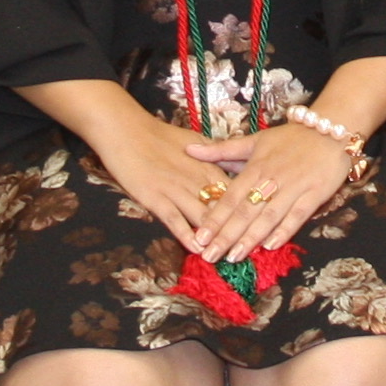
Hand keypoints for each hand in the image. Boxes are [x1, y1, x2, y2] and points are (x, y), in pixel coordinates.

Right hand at [85, 102, 242, 257]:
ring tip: (227, 256)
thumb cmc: (159, 135)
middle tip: (249, 251)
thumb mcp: (194, 141)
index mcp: (209, 166)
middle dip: (235, 230)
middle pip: (223, 209)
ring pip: (202, 217)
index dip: (247, 211)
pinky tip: (197, 249)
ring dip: (215, 238)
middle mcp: (196, 179)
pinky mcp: (155, 197)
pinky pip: (175, 219)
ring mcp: (176, 190)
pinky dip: (187, 235)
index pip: (235, 193)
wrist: (125, 130)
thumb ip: (214, 156)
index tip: (259, 229)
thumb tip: (234, 166)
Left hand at [179, 120, 357, 261]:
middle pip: (246, 210)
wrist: (330, 129)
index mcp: (255, 167)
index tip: (200, 238)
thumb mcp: (254, 141)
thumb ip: (222, 150)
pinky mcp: (315, 194)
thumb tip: (189, 150)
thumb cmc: (290, 138)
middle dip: (227, 235)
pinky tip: (271, 246)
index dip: (215, 218)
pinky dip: (285, 230)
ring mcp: (294, 187)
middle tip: (210, 256)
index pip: (230, 197)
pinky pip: (298, 215)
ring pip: (268, 216)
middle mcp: (271, 178)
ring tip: (234, 256)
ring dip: (251, 237)